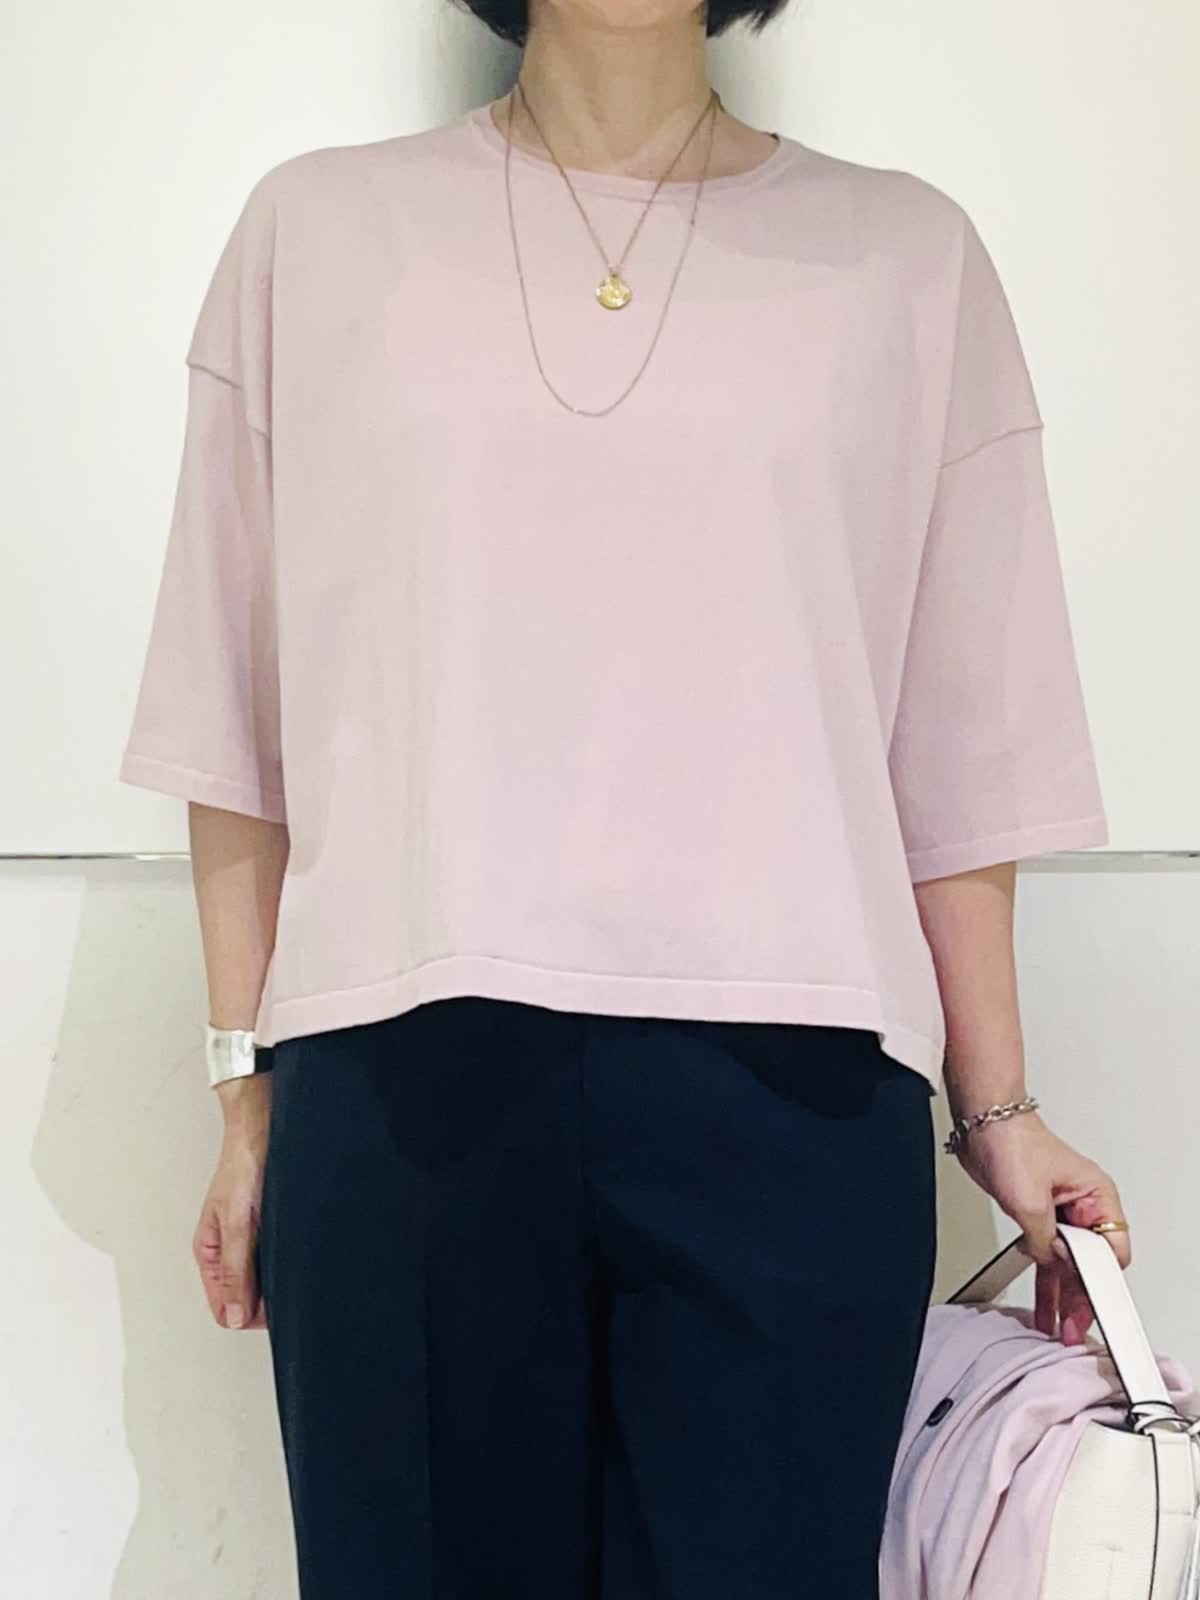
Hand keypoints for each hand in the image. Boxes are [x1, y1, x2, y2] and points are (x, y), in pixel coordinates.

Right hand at [193, 1076, 271, 1329]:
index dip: (249, 1316)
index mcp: (209, 1253)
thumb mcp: (238, 1223)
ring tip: (296, 1273)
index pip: (224, 1309)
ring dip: (277, 1283)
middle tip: (290, 1294)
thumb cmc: (243, 1166)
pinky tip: (298, 1256)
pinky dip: (285, 1264)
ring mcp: (248, 1240)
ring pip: (261, 1282)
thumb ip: (236, 1269)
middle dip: (265, 1304)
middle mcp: (227, 1251)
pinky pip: (274, 1260)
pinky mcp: (266, 1228)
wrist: (263, 1129)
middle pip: (244, 1300)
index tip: (274, 1311)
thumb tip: (236, 1316)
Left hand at [953, 1110, 1130, 1344]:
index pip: (1111, 1251)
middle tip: (1073, 1326)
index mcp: (1097, 1196)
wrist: (980, 1124)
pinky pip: (1047, 1252)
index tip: (1091, 1308)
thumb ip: (1045, 1240)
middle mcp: (1084, 1204)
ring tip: (1059, 1325)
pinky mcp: (1038, 1213)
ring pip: (1068, 1261)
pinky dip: (1045, 1275)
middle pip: (1091, 1261)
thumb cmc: (1012, 1143)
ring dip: (1062, 1292)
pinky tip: (1044, 1300)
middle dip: (1081, 1295)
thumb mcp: (1031, 1202)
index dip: (1101, 1283)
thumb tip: (1051, 1262)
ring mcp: (1060, 1210)